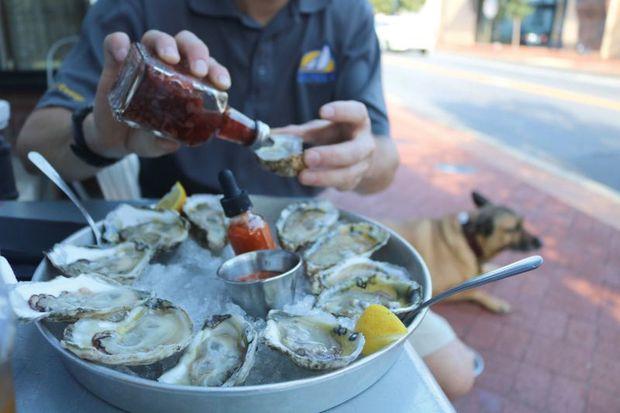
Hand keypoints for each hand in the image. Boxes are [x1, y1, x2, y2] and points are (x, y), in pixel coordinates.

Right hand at [87, 30, 231, 158]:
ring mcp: (141, 60)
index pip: (207, 66)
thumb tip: (172, 142)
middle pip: (185, 44)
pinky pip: (116, 43)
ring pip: (156, 37)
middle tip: (198, 71)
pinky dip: (119, 45)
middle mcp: (167, 64)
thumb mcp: (159, 143)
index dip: (217, 71)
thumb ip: (167, 142)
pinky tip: (122, 56)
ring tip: (169, 58)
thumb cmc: (147, 135)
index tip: (222, 84)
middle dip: (196, 52)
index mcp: (188, 80)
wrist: (115, 138)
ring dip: (165, 44)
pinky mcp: (115, 61)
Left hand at [273, 101, 375, 190]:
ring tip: (302, 176)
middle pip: (354, 151)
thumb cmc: (336, 137)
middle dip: (331, 155)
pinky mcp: (353, 181)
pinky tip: (309, 180)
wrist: (358, 158)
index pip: (357, 112)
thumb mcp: (319, 129)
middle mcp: (364, 144)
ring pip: (348, 174)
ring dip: (324, 176)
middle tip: (308, 157)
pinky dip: (323, 182)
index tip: (323, 111)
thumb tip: (271, 136)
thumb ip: (299, 132)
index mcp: (358, 122)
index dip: (342, 111)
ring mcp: (361, 165)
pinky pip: (340, 184)